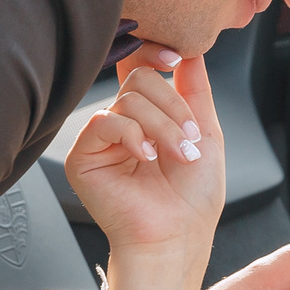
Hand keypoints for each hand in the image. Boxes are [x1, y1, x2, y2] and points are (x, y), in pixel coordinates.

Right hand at [61, 55, 225, 289]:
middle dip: (173, 106)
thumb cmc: (194, 199)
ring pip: (127, 100)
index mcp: (149, 117)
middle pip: (139, 79)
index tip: (177, 57)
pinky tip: (146, 158)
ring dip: (163, 126)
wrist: (178, 237)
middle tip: (190, 138)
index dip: (155, 53)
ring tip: (178, 156)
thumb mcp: (207, 134)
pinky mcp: (83, 157)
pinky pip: (102, 122)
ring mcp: (102, 140)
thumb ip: (196, 90)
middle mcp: (123, 124)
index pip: (142, 68)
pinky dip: (132, 136)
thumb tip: (192, 52)